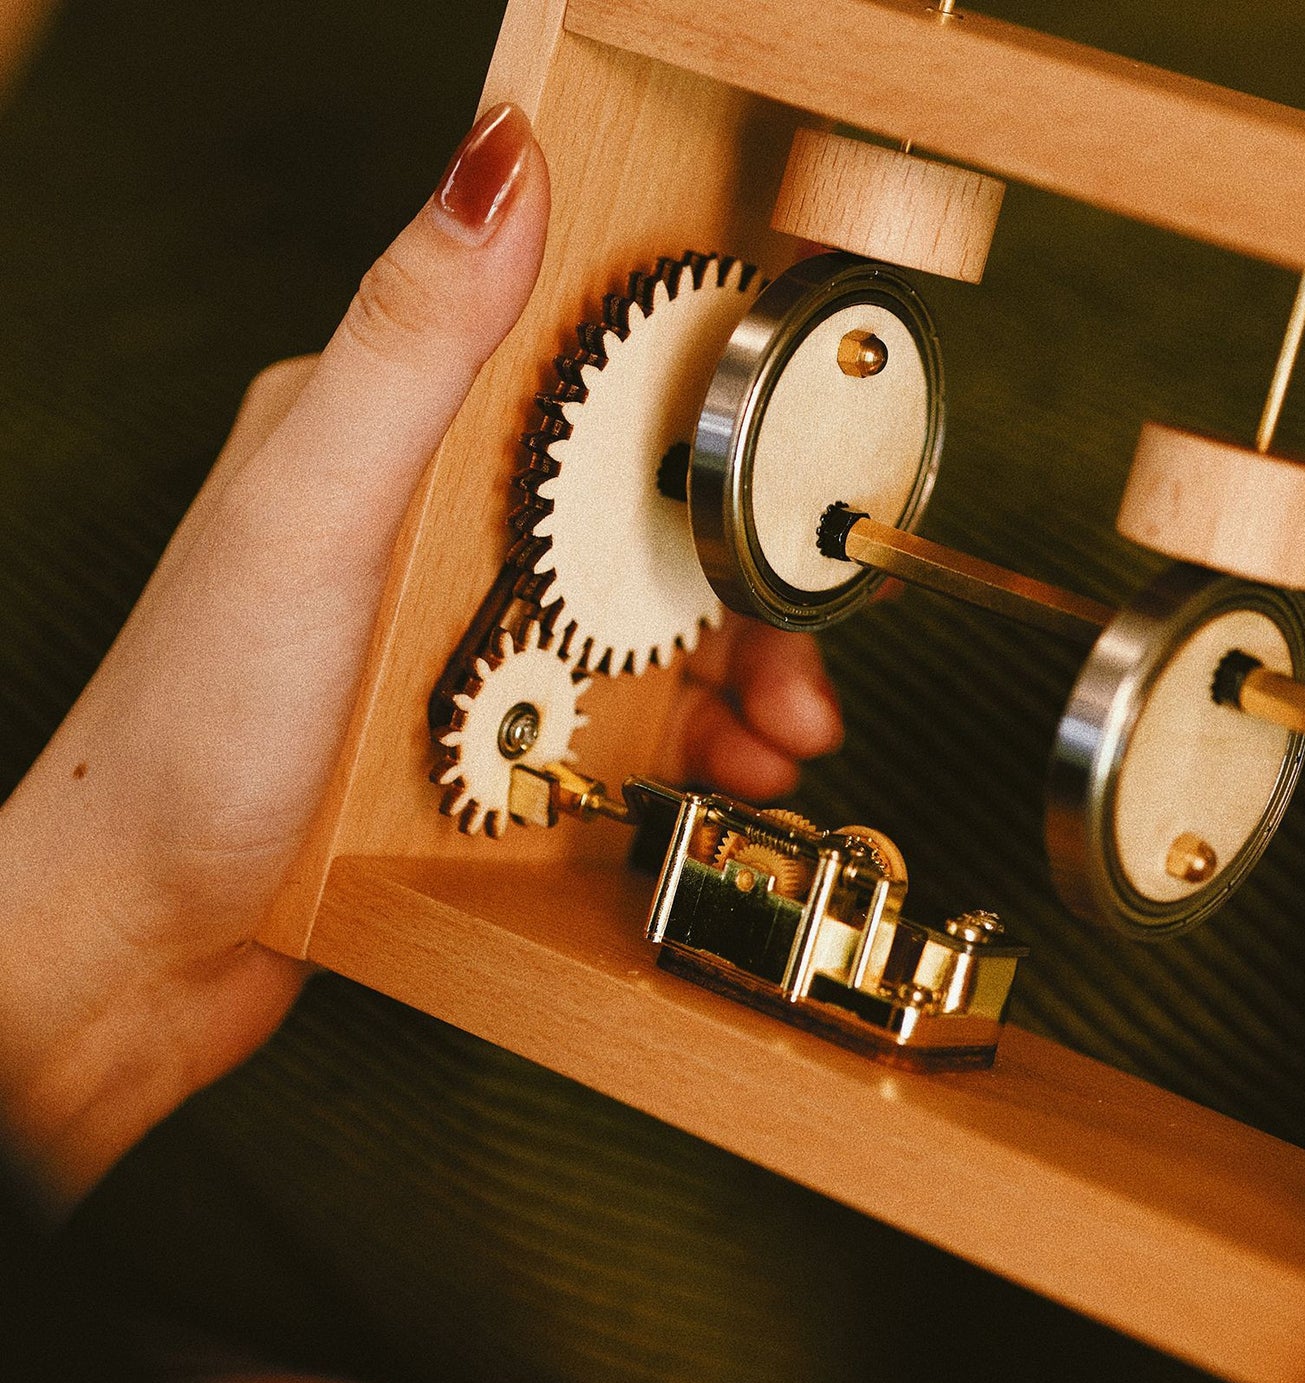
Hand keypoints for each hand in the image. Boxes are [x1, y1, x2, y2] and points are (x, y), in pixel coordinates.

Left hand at [0, 100, 843, 1205]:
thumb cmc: (189, 732)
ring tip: (778, 740)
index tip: (782, 463)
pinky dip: (687, 743)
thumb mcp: (309, 520)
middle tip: (797, 657)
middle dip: (741, 589)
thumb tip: (501, 166)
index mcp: (387, 438)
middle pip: (638, 520)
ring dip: (734, 679)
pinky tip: (718, 775)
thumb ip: (408, 347)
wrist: (146, 934)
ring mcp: (464, 630)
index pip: (583, 383)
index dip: (703, 415)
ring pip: (643, 625)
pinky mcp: (485, 720)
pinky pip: (617, 712)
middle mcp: (435, 525)